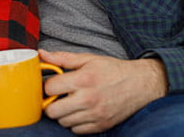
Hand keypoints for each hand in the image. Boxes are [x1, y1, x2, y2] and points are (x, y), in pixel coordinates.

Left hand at [40, 50, 167, 133]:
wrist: (141, 84)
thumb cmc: (113, 70)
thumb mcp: (88, 59)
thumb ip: (63, 58)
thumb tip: (42, 54)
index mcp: (83, 79)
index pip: (50, 88)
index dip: (48, 86)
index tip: (53, 85)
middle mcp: (89, 99)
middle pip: (53, 111)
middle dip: (51, 103)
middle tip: (58, 97)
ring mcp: (96, 114)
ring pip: (63, 122)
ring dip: (63, 114)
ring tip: (70, 104)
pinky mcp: (102, 125)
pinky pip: (76, 131)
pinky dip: (75, 123)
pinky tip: (80, 112)